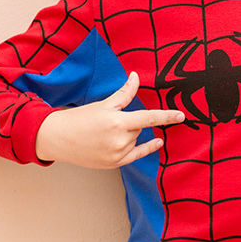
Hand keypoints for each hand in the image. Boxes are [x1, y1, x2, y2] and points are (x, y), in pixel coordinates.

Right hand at [35, 72, 184, 167]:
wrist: (58, 139)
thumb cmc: (80, 119)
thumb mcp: (104, 104)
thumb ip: (124, 93)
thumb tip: (136, 77)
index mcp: (118, 122)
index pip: (149, 118)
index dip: (167, 116)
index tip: (182, 116)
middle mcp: (120, 140)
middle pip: (139, 128)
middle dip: (131, 122)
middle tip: (109, 122)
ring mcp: (118, 154)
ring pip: (136, 140)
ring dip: (129, 135)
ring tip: (106, 134)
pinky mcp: (114, 164)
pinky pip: (137, 155)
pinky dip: (147, 148)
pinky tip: (158, 143)